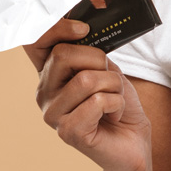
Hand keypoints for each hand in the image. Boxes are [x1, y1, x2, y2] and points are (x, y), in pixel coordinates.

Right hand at [24, 19, 152, 170]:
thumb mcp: (107, 70)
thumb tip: (86, 30)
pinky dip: (116, 104)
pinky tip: (113, 115)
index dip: (56, 29)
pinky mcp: (67, 132)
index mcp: (51, 75)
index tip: (83, 28)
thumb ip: (92, 53)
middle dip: (99, 60)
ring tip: (115, 99)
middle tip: (109, 78)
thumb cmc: (118, 106)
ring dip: (113, 86)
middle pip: (63, 55)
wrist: (133, 142)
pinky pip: (97, 101)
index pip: (37, 44)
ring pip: (86, 79)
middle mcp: (45, 94)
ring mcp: (53, 114)